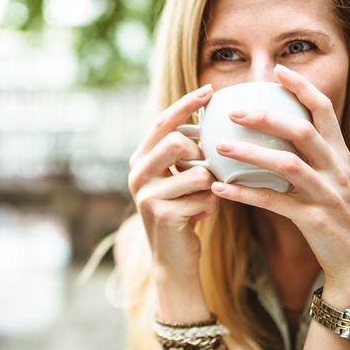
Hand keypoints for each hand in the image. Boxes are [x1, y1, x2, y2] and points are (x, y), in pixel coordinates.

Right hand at [128, 84, 218, 282]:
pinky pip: (204, 197)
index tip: (210, 89)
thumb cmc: (184, 212)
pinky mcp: (163, 214)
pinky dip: (211, 205)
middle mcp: (137, 174)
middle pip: (174, 141)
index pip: (162, 122)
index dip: (186, 104)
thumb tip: (210, 116)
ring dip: (210, 185)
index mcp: (140, 159)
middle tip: (205, 165)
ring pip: (196, 172)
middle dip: (199, 151)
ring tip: (203, 198)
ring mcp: (147, 195)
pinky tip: (201, 217)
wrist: (174, 260)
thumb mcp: (180, 177)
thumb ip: (185, 152)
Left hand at [209, 65, 349, 297]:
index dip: (302, 87)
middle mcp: (335, 168)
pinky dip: (245, 194)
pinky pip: (274, 203)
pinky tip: (221, 188)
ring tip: (221, 147)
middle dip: (268, 118)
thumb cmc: (337, 212)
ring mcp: (326, 193)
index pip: (324, 110)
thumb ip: (313, 151)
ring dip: (251, 154)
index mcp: (339, 153)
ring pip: (287, 165)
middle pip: (303, 132)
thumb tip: (280, 125)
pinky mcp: (313, 219)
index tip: (278, 70)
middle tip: (235, 111)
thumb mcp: (333, 175)